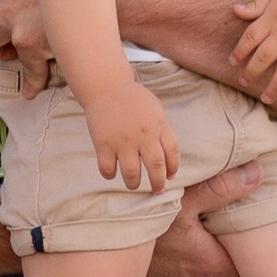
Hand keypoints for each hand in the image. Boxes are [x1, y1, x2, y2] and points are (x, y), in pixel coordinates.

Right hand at [87, 76, 182, 193]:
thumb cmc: (132, 98)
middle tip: (157, 190)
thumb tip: (168, 157)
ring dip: (133, 184)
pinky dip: (110, 175)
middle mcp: (143, 135)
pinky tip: (112, 172)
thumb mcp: (155, 110)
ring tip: (133, 185)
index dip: (173, 168)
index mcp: (158, 125)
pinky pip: (107, 168)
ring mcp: (122, 140)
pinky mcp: (103, 144)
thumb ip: (162, 130)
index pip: (172, 152)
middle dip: (158, 183)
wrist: (106, 86)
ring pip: (131, 173)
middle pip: (156, 167)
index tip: (170, 177)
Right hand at [141, 161, 257, 276]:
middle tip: (250, 232)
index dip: (260, 260)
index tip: (267, 240)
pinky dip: (200, 258)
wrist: (105, 253)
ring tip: (224, 232)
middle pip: (233, 275)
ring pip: (213, 274)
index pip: (249, 275)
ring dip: (219, 257)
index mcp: (210, 264)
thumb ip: (222, 189)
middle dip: (241, 257)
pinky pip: (194, 273)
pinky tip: (196, 238)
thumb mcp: (184, 201)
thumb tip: (256, 174)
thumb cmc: (142, 228)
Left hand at [229, 0, 276, 110]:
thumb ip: (256, 5)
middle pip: (264, 57)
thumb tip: (234, 10)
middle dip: (251, 72)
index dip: (239, 51)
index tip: (232, 62)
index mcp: (272, 20)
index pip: (250, 38)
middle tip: (243, 81)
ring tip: (265, 99)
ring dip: (274, 87)